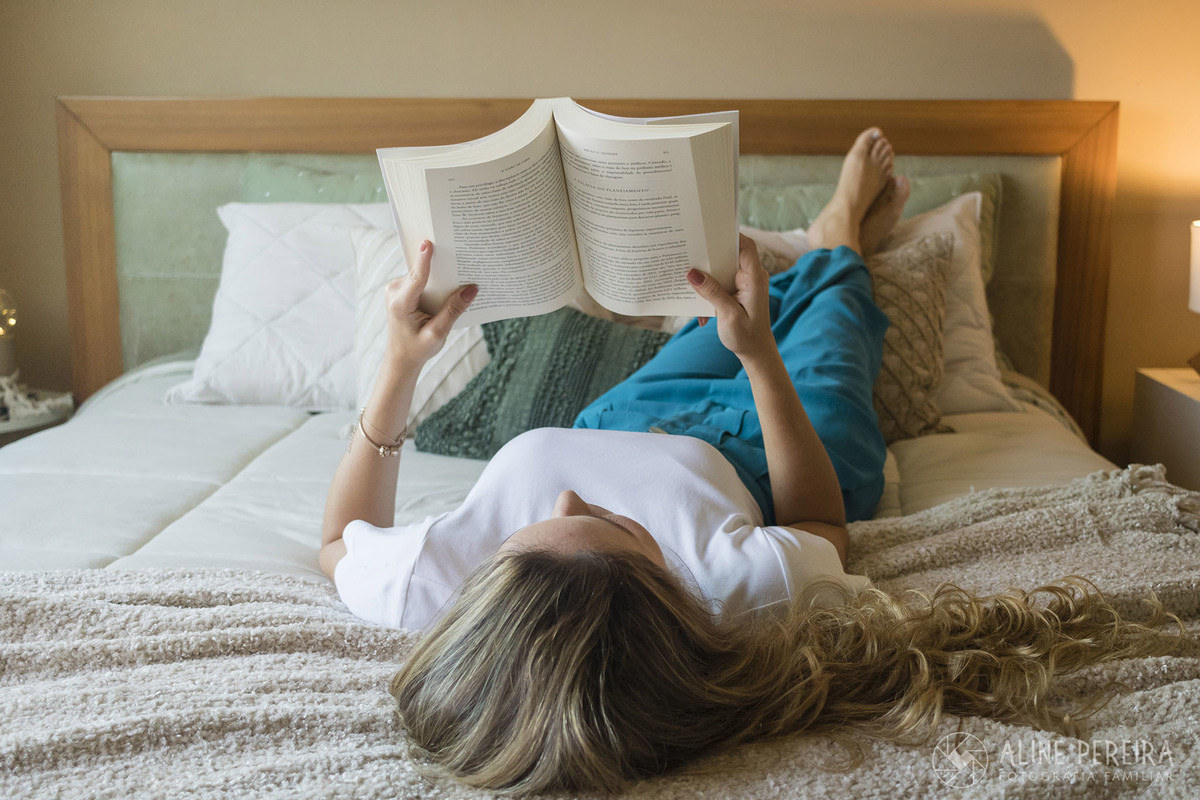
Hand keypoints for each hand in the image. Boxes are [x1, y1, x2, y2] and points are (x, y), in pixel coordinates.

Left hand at [385, 240, 476, 369]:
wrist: (401, 359)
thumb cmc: (418, 349)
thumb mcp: (438, 333)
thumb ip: (453, 310)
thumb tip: (472, 289)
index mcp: (400, 304)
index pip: (416, 277)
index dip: (424, 260)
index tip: (428, 243)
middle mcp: (395, 292)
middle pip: (421, 272)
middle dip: (440, 267)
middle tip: (460, 255)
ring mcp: (396, 289)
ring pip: (421, 274)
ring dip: (438, 274)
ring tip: (459, 271)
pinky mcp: (402, 289)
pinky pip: (420, 278)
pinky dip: (434, 280)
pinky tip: (448, 283)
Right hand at [685, 234, 774, 358]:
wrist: (756, 353)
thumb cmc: (747, 336)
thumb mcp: (728, 315)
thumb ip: (712, 293)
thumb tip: (692, 273)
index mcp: (754, 279)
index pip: (746, 246)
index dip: (730, 235)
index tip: (709, 233)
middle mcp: (750, 277)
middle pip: (729, 256)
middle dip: (709, 257)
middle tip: (689, 255)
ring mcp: (743, 284)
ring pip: (721, 271)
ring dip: (705, 280)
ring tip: (689, 285)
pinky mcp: (736, 292)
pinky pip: (718, 284)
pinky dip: (708, 294)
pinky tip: (701, 314)